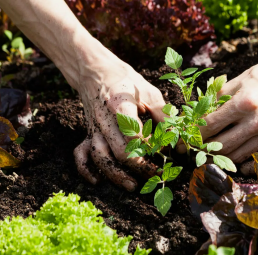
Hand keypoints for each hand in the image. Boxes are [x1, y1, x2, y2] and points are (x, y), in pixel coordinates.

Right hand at [73, 49, 166, 191]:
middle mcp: (104, 120)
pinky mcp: (87, 133)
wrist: (95, 71)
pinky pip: (80, 154)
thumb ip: (163, 114)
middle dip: (139, 167)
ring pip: (99, 157)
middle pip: (118, 151)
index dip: (151, 148)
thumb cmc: (126, 81)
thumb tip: (176, 139)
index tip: (166, 153)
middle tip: (157, 174)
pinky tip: (97, 181)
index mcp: (120, 105)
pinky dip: (85, 170)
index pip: (134, 134)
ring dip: (114, 174)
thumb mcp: (149, 91)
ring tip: (132, 186)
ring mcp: (93, 128)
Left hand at [197, 51, 257, 173]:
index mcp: (245, 102)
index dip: (194, 135)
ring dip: (220, 158)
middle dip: (204, 149)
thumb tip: (193, 120)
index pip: (211, 125)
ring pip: (238, 156)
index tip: (184, 139)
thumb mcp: (234, 83)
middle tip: (194, 150)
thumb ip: (214, 102)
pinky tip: (234, 158)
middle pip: (222, 145)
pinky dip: (244, 163)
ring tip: (210, 154)